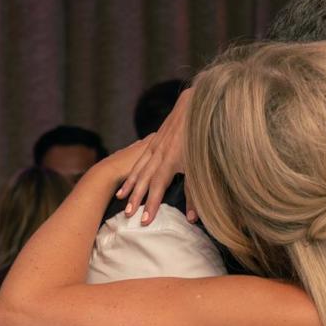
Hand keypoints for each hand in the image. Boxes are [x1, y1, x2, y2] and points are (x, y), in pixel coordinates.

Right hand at [116, 87, 193, 223]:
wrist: (196, 104)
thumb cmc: (203, 137)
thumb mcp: (202, 165)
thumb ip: (195, 192)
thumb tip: (192, 218)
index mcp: (171, 160)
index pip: (158, 188)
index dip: (152, 205)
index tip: (145, 221)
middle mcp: (159, 154)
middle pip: (145, 180)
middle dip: (136, 198)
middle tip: (128, 215)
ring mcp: (155, 147)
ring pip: (139, 169)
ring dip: (131, 186)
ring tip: (122, 200)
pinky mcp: (155, 141)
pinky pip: (140, 160)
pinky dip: (133, 173)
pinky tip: (128, 181)